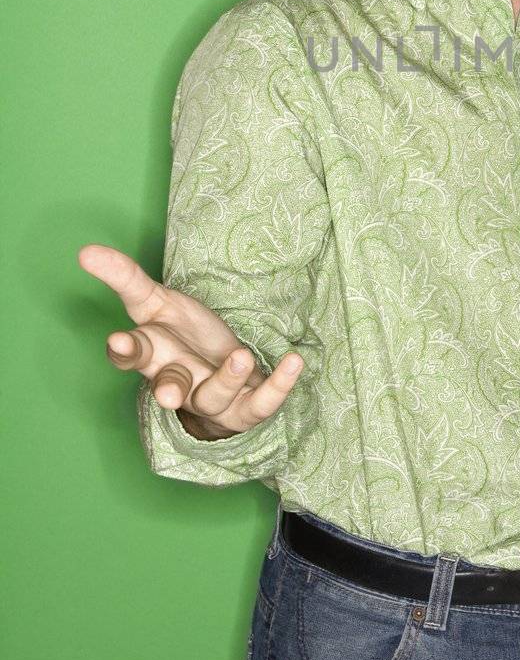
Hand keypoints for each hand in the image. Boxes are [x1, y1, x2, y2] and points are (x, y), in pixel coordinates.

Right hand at [79, 242, 304, 438]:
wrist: (220, 372)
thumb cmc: (181, 335)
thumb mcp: (154, 301)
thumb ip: (124, 277)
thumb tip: (85, 250)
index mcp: (153, 354)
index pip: (132, 355)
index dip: (124, 351)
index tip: (118, 340)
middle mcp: (179, 380)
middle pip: (169, 385)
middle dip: (168, 389)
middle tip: (168, 394)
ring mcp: (212, 398)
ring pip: (213, 397)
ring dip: (226, 379)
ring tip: (241, 356)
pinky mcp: (245, 408)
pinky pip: (261, 403)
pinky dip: (279, 385)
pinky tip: (295, 361)